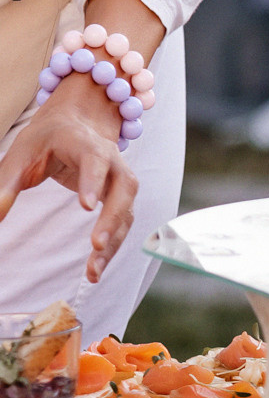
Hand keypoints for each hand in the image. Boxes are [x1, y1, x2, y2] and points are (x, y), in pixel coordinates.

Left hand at [0, 75, 137, 282]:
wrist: (76, 126)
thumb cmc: (47, 140)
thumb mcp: (20, 155)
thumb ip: (6, 185)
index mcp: (86, 144)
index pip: (95, 162)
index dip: (93, 183)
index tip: (87, 206)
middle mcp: (113, 161)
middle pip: (124, 189)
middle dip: (112, 219)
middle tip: (96, 244)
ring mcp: (122, 180)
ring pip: (127, 211)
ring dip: (114, 241)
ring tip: (93, 270)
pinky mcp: (121, 198)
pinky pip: (123, 223)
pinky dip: (113, 246)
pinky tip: (96, 268)